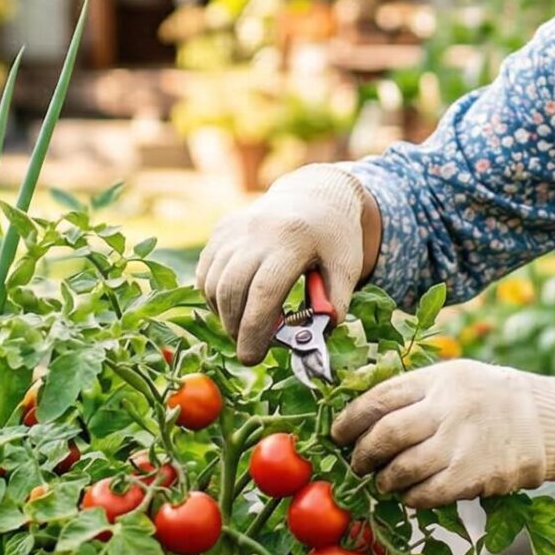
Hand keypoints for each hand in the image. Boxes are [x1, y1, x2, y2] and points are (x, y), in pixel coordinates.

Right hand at [196, 165, 370, 363]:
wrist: (315, 197)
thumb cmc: (333, 240)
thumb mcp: (347, 267)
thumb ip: (334, 304)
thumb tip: (314, 340)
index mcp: (293, 239)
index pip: (264, 291)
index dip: (254, 329)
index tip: (251, 357)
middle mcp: (258, 230)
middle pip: (232, 289)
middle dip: (236, 328)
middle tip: (250, 348)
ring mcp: (235, 229)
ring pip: (213, 283)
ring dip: (225, 315)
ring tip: (247, 326)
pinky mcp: (221, 231)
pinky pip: (206, 272)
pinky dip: (215, 297)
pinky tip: (236, 304)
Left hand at [332, 361, 554, 509]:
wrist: (549, 421)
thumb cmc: (494, 398)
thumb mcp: (455, 376)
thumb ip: (415, 390)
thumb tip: (363, 410)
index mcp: (439, 378)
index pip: (379, 398)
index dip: (350, 419)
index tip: (337, 433)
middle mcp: (447, 408)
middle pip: (385, 434)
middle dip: (362, 454)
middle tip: (356, 464)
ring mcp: (460, 443)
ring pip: (401, 468)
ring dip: (383, 480)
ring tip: (382, 482)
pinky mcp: (472, 475)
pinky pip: (426, 493)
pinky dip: (410, 498)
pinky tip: (409, 495)